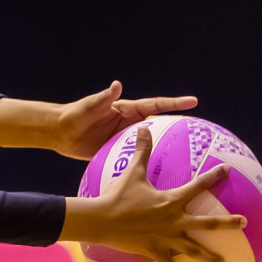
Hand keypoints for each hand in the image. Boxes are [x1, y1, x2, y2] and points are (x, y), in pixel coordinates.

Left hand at [53, 81, 196, 160]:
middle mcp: (130, 124)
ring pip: (151, 144)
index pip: (155, 105)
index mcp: (127, 110)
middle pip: (159, 125)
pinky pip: (137, 159)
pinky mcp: (118, 152)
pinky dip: (148, 165)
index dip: (174, 103)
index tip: (194, 101)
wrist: (60, 133)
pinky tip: (160, 177)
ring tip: (189, 159)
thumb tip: (116, 84)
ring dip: (167, 150)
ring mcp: (126, 139)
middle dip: (179, 127)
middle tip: (202, 134)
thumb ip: (103, 98)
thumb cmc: (74, 115)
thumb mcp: (90, 106)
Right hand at [66, 125, 246, 261]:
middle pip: (207, 223)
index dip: (214, 176)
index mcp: (172, 200)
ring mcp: (166, 237)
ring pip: (193, 249)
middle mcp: (174, 220)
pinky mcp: (154, 250)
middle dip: (227, 223)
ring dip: (209, 257)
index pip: (198, 186)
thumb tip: (143, 128)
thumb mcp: (131, 172)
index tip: (227, 170)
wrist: (102, 219)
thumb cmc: (117, 195)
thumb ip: (141, 151)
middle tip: (244, 223)